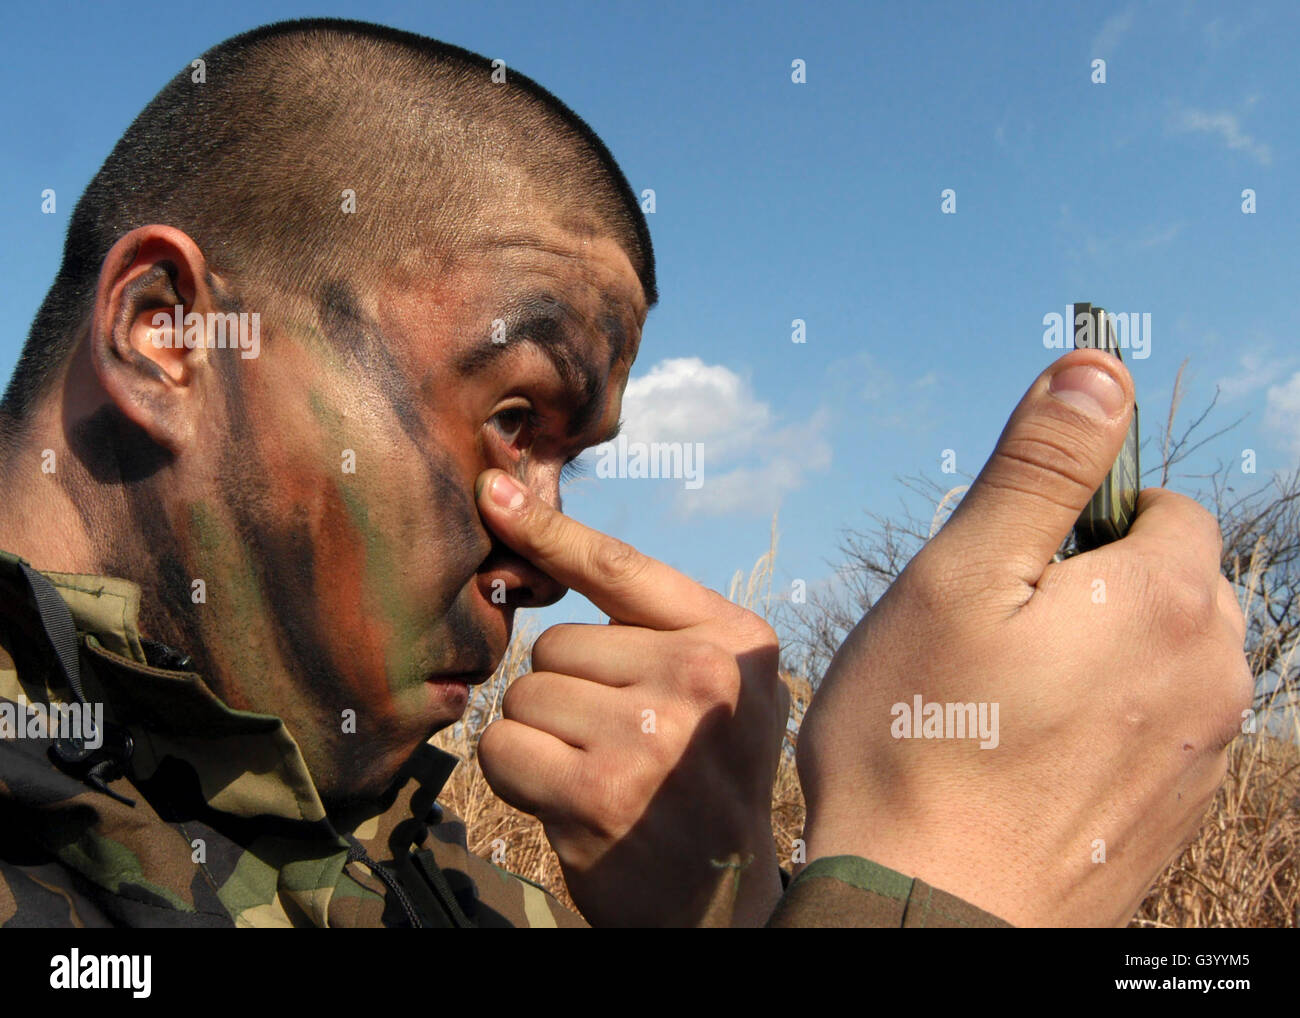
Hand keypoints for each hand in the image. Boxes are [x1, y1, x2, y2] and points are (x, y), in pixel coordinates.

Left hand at [474, 469, 788, 926]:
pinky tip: (568, 801)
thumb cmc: (705, 776)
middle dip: (566, 693)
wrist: (726, 898)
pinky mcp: (599, 792)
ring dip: (542, 737)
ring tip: (598, 772)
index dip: (550, 531)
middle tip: (616, 743)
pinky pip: (502, 747)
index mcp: (735, 642)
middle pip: (557, 644)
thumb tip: (523, 516)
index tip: (493, 492)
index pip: (621, 569)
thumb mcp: (711, 684)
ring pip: (525, 695)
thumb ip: (643, 617)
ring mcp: (653, 736)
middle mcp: (704, 680)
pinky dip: (518, 775)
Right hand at [796, 349, 1252, 926]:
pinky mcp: (1176, 812)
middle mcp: (1214, 676)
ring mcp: (1202, 754)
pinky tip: (1025, 762)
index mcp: (1167, 601)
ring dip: (1094, 658)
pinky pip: (1151, 729)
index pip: (1161, 507)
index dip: (1076, 522)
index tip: (1004, 571)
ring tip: (1000, 706)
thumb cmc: (924, 740)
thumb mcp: (962, 575)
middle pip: (1165, 583)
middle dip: (1090, 588)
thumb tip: (1100, 367)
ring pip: (1157, 658)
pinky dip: (1101, 725)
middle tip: (989, 640)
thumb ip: (1040, 467)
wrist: (932, 914)